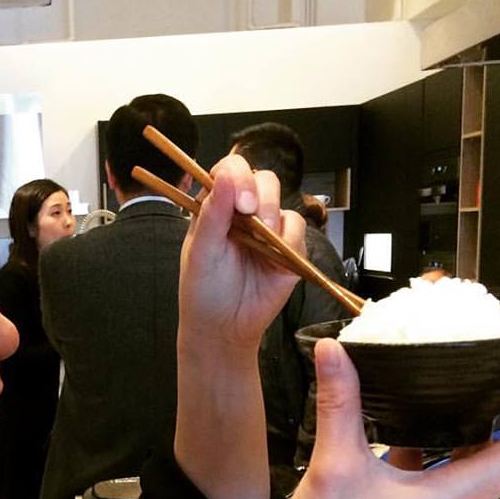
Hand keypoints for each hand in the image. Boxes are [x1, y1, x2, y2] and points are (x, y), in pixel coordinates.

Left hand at [178, 154, 305, 351]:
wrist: (224, 328)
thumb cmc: (204, 290)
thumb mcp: (200, 252)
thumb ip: (212, 214)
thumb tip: (227, 176)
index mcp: (216, 206)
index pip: (230, 170)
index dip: (239, 175)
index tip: (240, 200)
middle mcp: (243, 212)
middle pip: (263, 179)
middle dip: (261, 195)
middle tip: (250, 216)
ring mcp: (268, 228)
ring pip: (284, 200)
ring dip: (274, 216)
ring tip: (261, 242)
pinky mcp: (289, 248)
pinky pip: (299, 228)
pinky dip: (290, 240)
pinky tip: (275, 259)